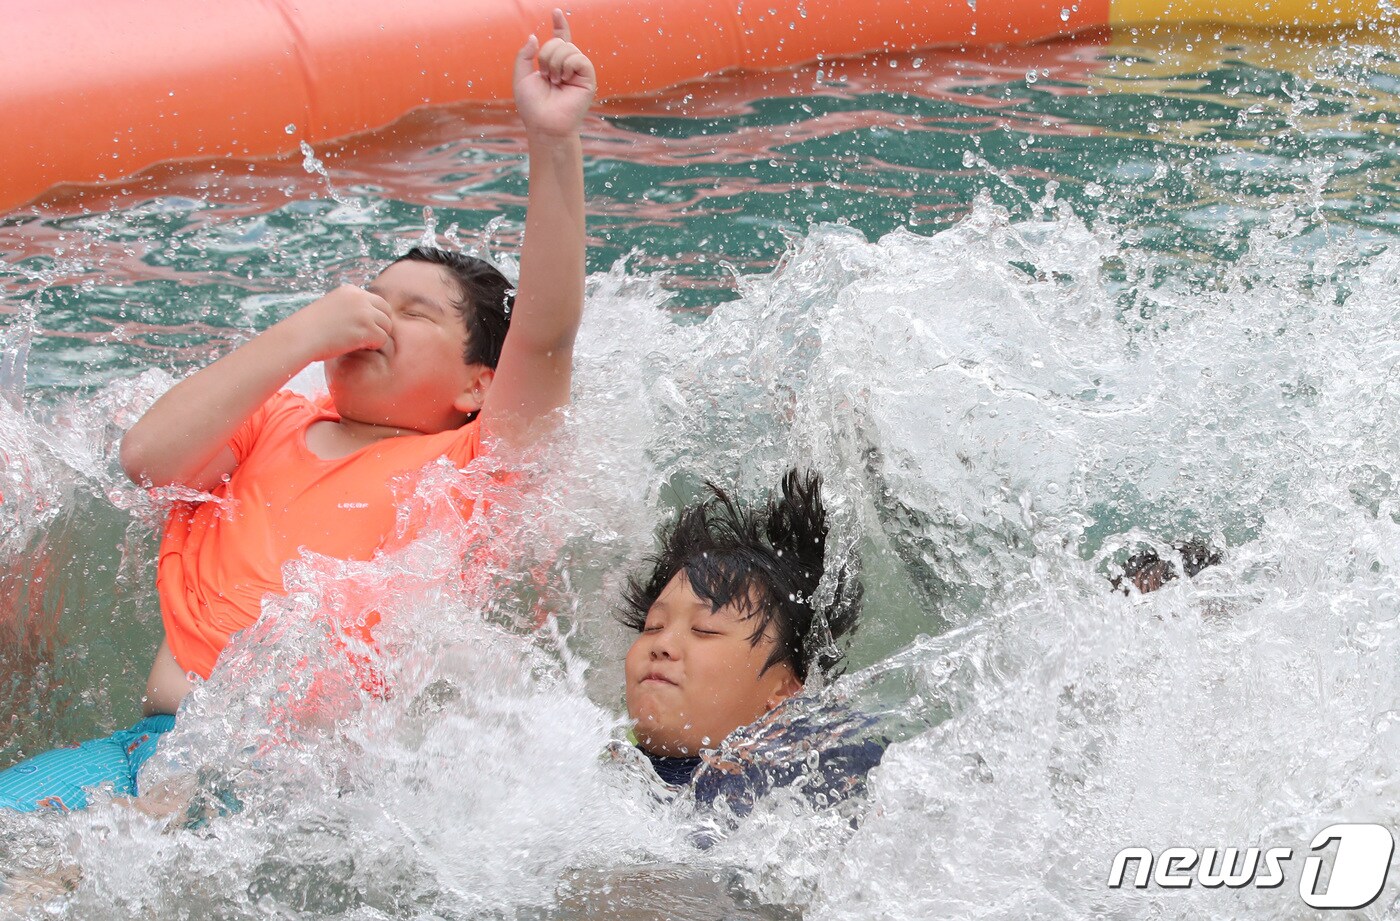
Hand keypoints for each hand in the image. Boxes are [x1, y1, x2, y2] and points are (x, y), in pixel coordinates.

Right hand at [285, 285, 392, 361]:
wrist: (300, 337)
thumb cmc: (310, 329)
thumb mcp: (331, 309)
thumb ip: (349, 308)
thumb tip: (368, 319)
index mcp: (350, 290)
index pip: (377, 302)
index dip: (374, 317)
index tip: (363, 328)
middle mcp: (360, 298)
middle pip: (386, 312)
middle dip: (380, 326)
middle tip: (365, 337)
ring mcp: (364, 312)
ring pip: (387, 326)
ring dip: (376, 336)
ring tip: (359, 342)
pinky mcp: (366, 328)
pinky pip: (382, 339)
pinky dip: (373, 346)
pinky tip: (358, 347)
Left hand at [513, 9, 596, 139]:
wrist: (544, 125)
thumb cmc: (532, 106)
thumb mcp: (521, 77)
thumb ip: (524, 56)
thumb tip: (534, 36)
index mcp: (554, 65)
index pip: (559, 40)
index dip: (559, 25)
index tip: (556, 12)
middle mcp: (568, 67)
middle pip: (560, 42)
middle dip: (546, 55)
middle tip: (546, 76)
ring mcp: (579, 73)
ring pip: (568, 48)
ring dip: (554, 62)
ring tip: (554, 81)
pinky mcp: (588, 79)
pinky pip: (579, 58)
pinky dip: (567, 66)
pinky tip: (564, 80)